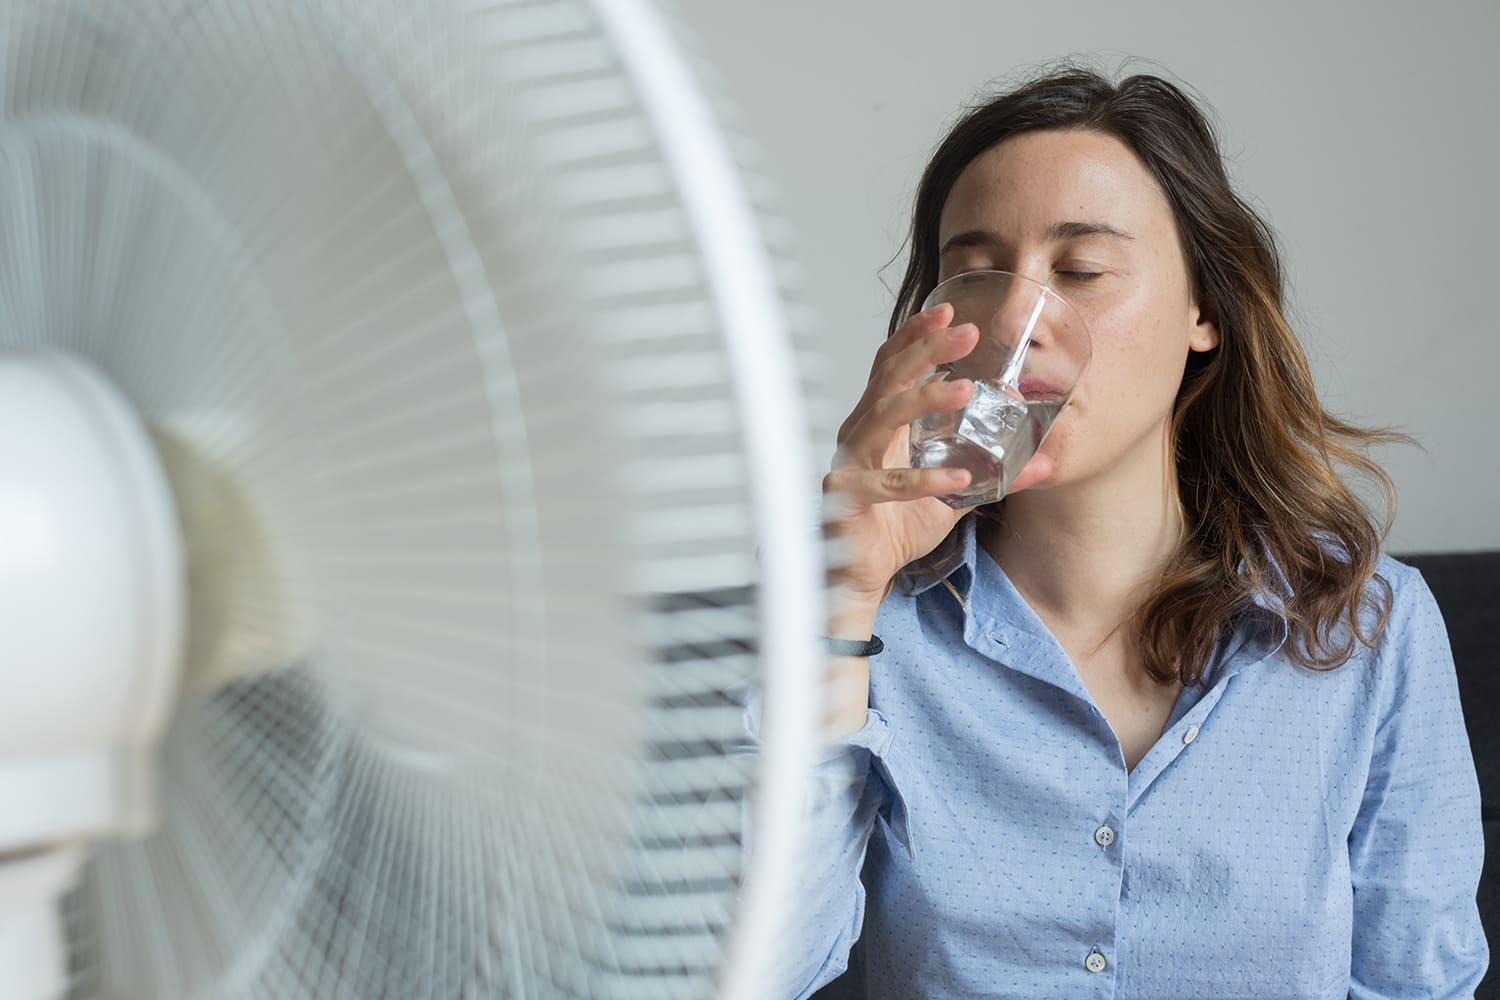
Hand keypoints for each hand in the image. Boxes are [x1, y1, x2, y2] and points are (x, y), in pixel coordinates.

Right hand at [823, 303, 1052, 614]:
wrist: (855, 573)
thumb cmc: (891, 527)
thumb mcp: (952, 495)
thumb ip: (994, 476)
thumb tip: (1045, 461)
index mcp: (879, 424)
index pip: (891, 366)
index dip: (915, 336)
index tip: (946, 310)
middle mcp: (861, 434)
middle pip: (889, 378)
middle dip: (926, 350)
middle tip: (966, 331)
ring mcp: (850, 462)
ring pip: (882, 417)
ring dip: (924, 399)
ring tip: (965, 389)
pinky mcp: (847, 497)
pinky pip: (887, 484)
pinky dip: (922, 480)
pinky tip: (957, 477)